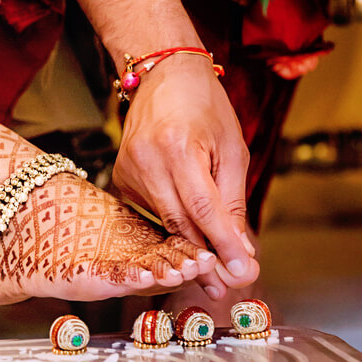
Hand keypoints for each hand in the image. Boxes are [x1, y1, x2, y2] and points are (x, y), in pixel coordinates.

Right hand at [112, 53, 259, 298]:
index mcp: (178, 147)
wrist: (162, 74)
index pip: (203, 209)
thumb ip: (232, 200)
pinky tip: (185, 233)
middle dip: (205, 259)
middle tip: (224, 288)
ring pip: (163, 222)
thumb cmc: (204, 105)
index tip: (241, 272)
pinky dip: (171, 225)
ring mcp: (128, 170)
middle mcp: (147, 161)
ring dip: (189, 246)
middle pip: (179, 223)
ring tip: (210, 270)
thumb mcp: (231, 148)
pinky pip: (150, 212)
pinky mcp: (120, 177)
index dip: (223, 245)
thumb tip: (241, 248)